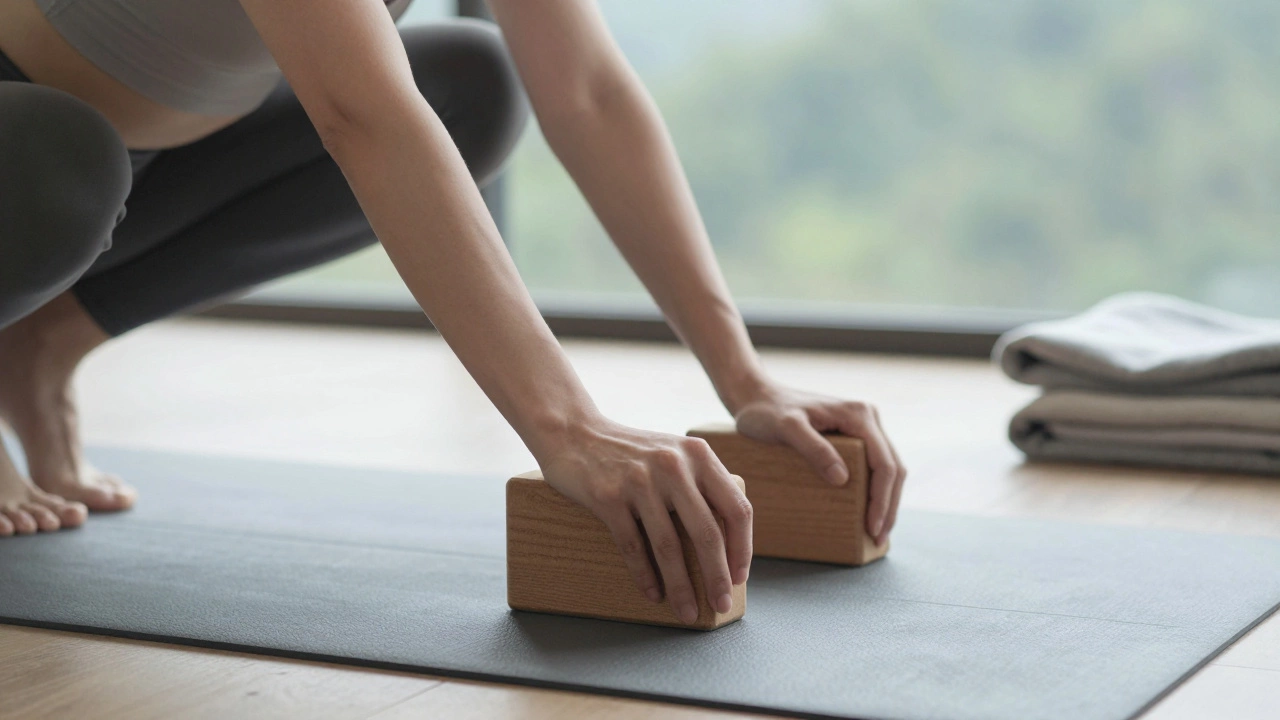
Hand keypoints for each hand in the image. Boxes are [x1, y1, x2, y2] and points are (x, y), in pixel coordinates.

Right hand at [538, 417, 751, 624]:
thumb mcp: (674, 453)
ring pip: (668, 546)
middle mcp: (673, 465)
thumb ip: (700, 483)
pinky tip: (653, 594)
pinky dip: (645, 575)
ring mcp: (639, 481)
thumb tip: (726, 541)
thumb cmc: (630, 452)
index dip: (742, 547)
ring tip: (687, 611)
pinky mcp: (608, 496)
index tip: (739, 577)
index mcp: (698, 455)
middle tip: (719, 604)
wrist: (574, 433)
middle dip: (716, 576)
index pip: (736, 508)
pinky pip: (633, 546)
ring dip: (681, 586)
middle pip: (706, 532)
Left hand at [733, 384, 905, 545]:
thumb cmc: (766, 412)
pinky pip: (873, 465)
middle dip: (888, 505)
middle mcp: (867, 418)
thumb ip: (813, 448)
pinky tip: (867, 510)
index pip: (883, 463)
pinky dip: (875, 490)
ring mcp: (862, 426)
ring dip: (886, 500)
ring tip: (876, 531)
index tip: (872, 528)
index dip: (882, 499)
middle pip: (892, 467)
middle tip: (877, 539)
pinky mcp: (853, 435)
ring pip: (888, 467)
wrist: (756, 396)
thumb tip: (842, 478)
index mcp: (858, 415)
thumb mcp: (786, 428)